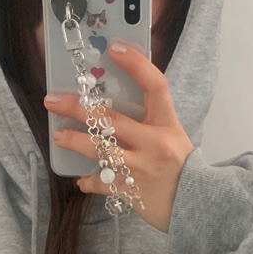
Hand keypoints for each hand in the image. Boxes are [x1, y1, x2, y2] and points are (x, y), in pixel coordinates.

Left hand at [43, 42, 193, 234]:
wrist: (198, 205)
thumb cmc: (181, 167)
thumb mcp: (172, 136)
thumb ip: (150, 121)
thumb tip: (114, 103)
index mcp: (168, 124)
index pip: (156, 86)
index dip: (136, 64)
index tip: (114, 48)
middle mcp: (154, 144)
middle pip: (111, 119)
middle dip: (78, 108)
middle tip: (53, 100)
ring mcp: (142, 168)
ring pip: (101, 151)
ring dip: (75, 142)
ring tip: (59, 137)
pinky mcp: (132, 191)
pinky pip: (102, 183)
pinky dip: (89, 181)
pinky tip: (82, 179)